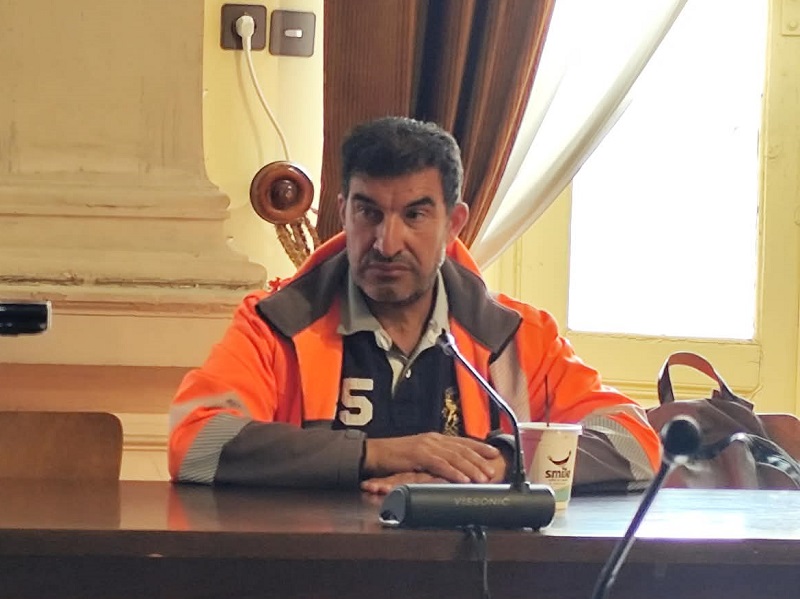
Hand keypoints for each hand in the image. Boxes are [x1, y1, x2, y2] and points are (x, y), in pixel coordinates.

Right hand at [361, 452, 508, 494]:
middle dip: (480, 459)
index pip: (462, 441)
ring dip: (471, 467)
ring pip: (455, 456)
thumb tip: (449, 467)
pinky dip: (453, 472)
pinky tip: (463, 480)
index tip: (494, 453)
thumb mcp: (418, 455)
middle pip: (462, 449)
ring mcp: (426, 446)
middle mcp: (433, 439)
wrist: (373, 453)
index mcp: (434, 438)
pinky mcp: (418, 455)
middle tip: (493, 470)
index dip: (480, 446)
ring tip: (483, 477)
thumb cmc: (393, 457)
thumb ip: (434, 459)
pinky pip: (440, 465)